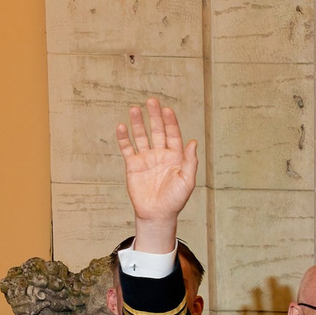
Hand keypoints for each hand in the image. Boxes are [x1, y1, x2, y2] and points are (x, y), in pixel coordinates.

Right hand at [115, 96, 198, 227]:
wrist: (157, 214)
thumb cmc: (175, 200)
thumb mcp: (187, 181)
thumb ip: (190, 162)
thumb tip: (193, 142)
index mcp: (175, 156)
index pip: (173, 134)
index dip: (170, 122)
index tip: (167, 110)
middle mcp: (160, 154)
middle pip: (156, 131)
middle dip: (154, 116)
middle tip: (151, 101)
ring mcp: (146, 158)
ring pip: (141, 136)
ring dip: (138, 123)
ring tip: (134, 109)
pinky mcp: (133, 165)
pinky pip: (127, 148)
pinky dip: (124, 138)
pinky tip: (122, 126)